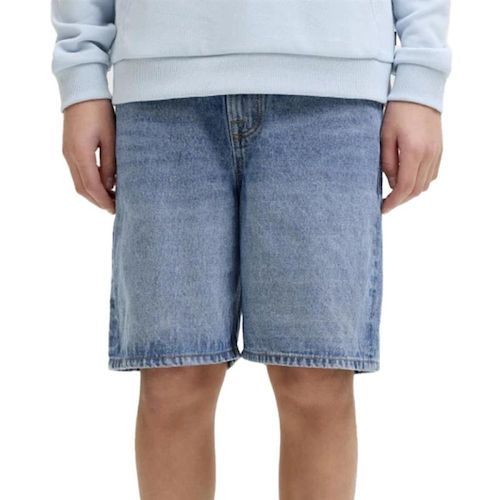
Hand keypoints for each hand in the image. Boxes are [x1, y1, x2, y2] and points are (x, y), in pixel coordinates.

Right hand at [62, 99, 115, 213]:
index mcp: (81, 154)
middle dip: (98, 201)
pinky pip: (78, 173)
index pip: (92, 186)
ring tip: (111, 198)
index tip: (115, 209)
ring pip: (78, 183)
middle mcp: (70, 156)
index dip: (103, 200)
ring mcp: (67, 153)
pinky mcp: (69, 149)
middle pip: (82, 189)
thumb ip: (110, 163)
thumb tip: (111, 185)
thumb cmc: (100, 111)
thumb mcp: (111, 138)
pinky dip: (89, 183)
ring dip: (93, 194)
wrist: (82, 91)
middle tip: (115, 208)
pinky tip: (103, 184)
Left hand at [380, 101, 442, 213]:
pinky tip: (408, 180)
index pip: (404, 187)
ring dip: (410, 193)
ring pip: (425, 184)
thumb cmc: (396, 112)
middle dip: (401, 200)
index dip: (393, 202)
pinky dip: (420, 182)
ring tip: (395, 194)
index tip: (382, 208)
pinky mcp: (439, 149)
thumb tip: (392, 184)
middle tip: (386, 203)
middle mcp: (428, 155)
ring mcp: (437, 153)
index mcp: (413, 152)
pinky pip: (432, 174)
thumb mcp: (384, 137)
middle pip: (416, 189)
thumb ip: (388, 162)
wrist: (419, 91)